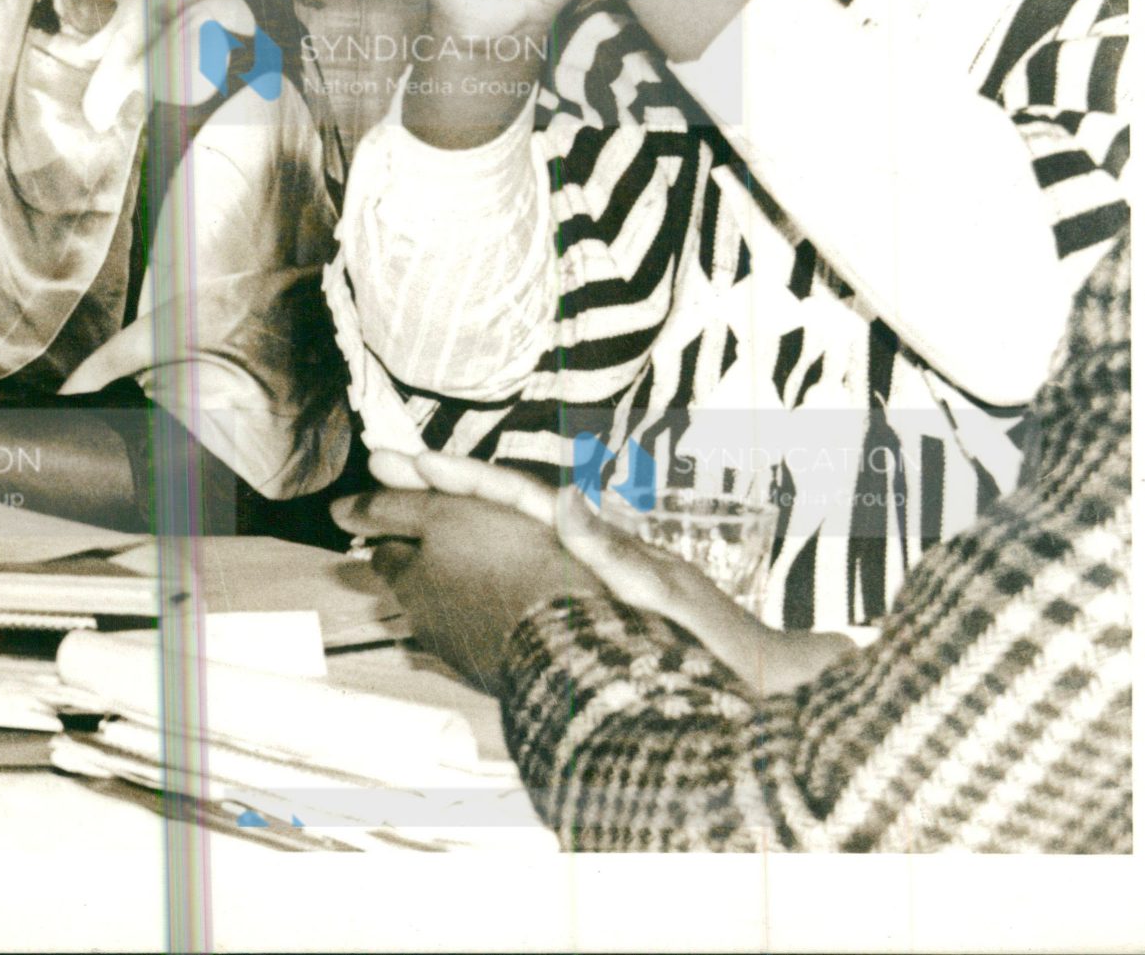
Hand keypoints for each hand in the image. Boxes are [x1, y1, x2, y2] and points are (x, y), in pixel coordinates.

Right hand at [370, 448, 852, 697]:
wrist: (768, 685)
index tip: (414, 459)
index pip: (519, 496)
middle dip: (438, 487)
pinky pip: (514, 592)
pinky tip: (439, 593)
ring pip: (498, 545)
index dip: (465, 476)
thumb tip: (562, 499)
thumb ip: (610, 551)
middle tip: (377, 468)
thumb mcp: (663, 597)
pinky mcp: (591, 620)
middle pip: (499, 509)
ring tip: (386, 522)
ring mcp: (587, 583)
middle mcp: (588, 553)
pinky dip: (472, 582)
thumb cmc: (725, 649)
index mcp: (599, 543)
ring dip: (444, 530)